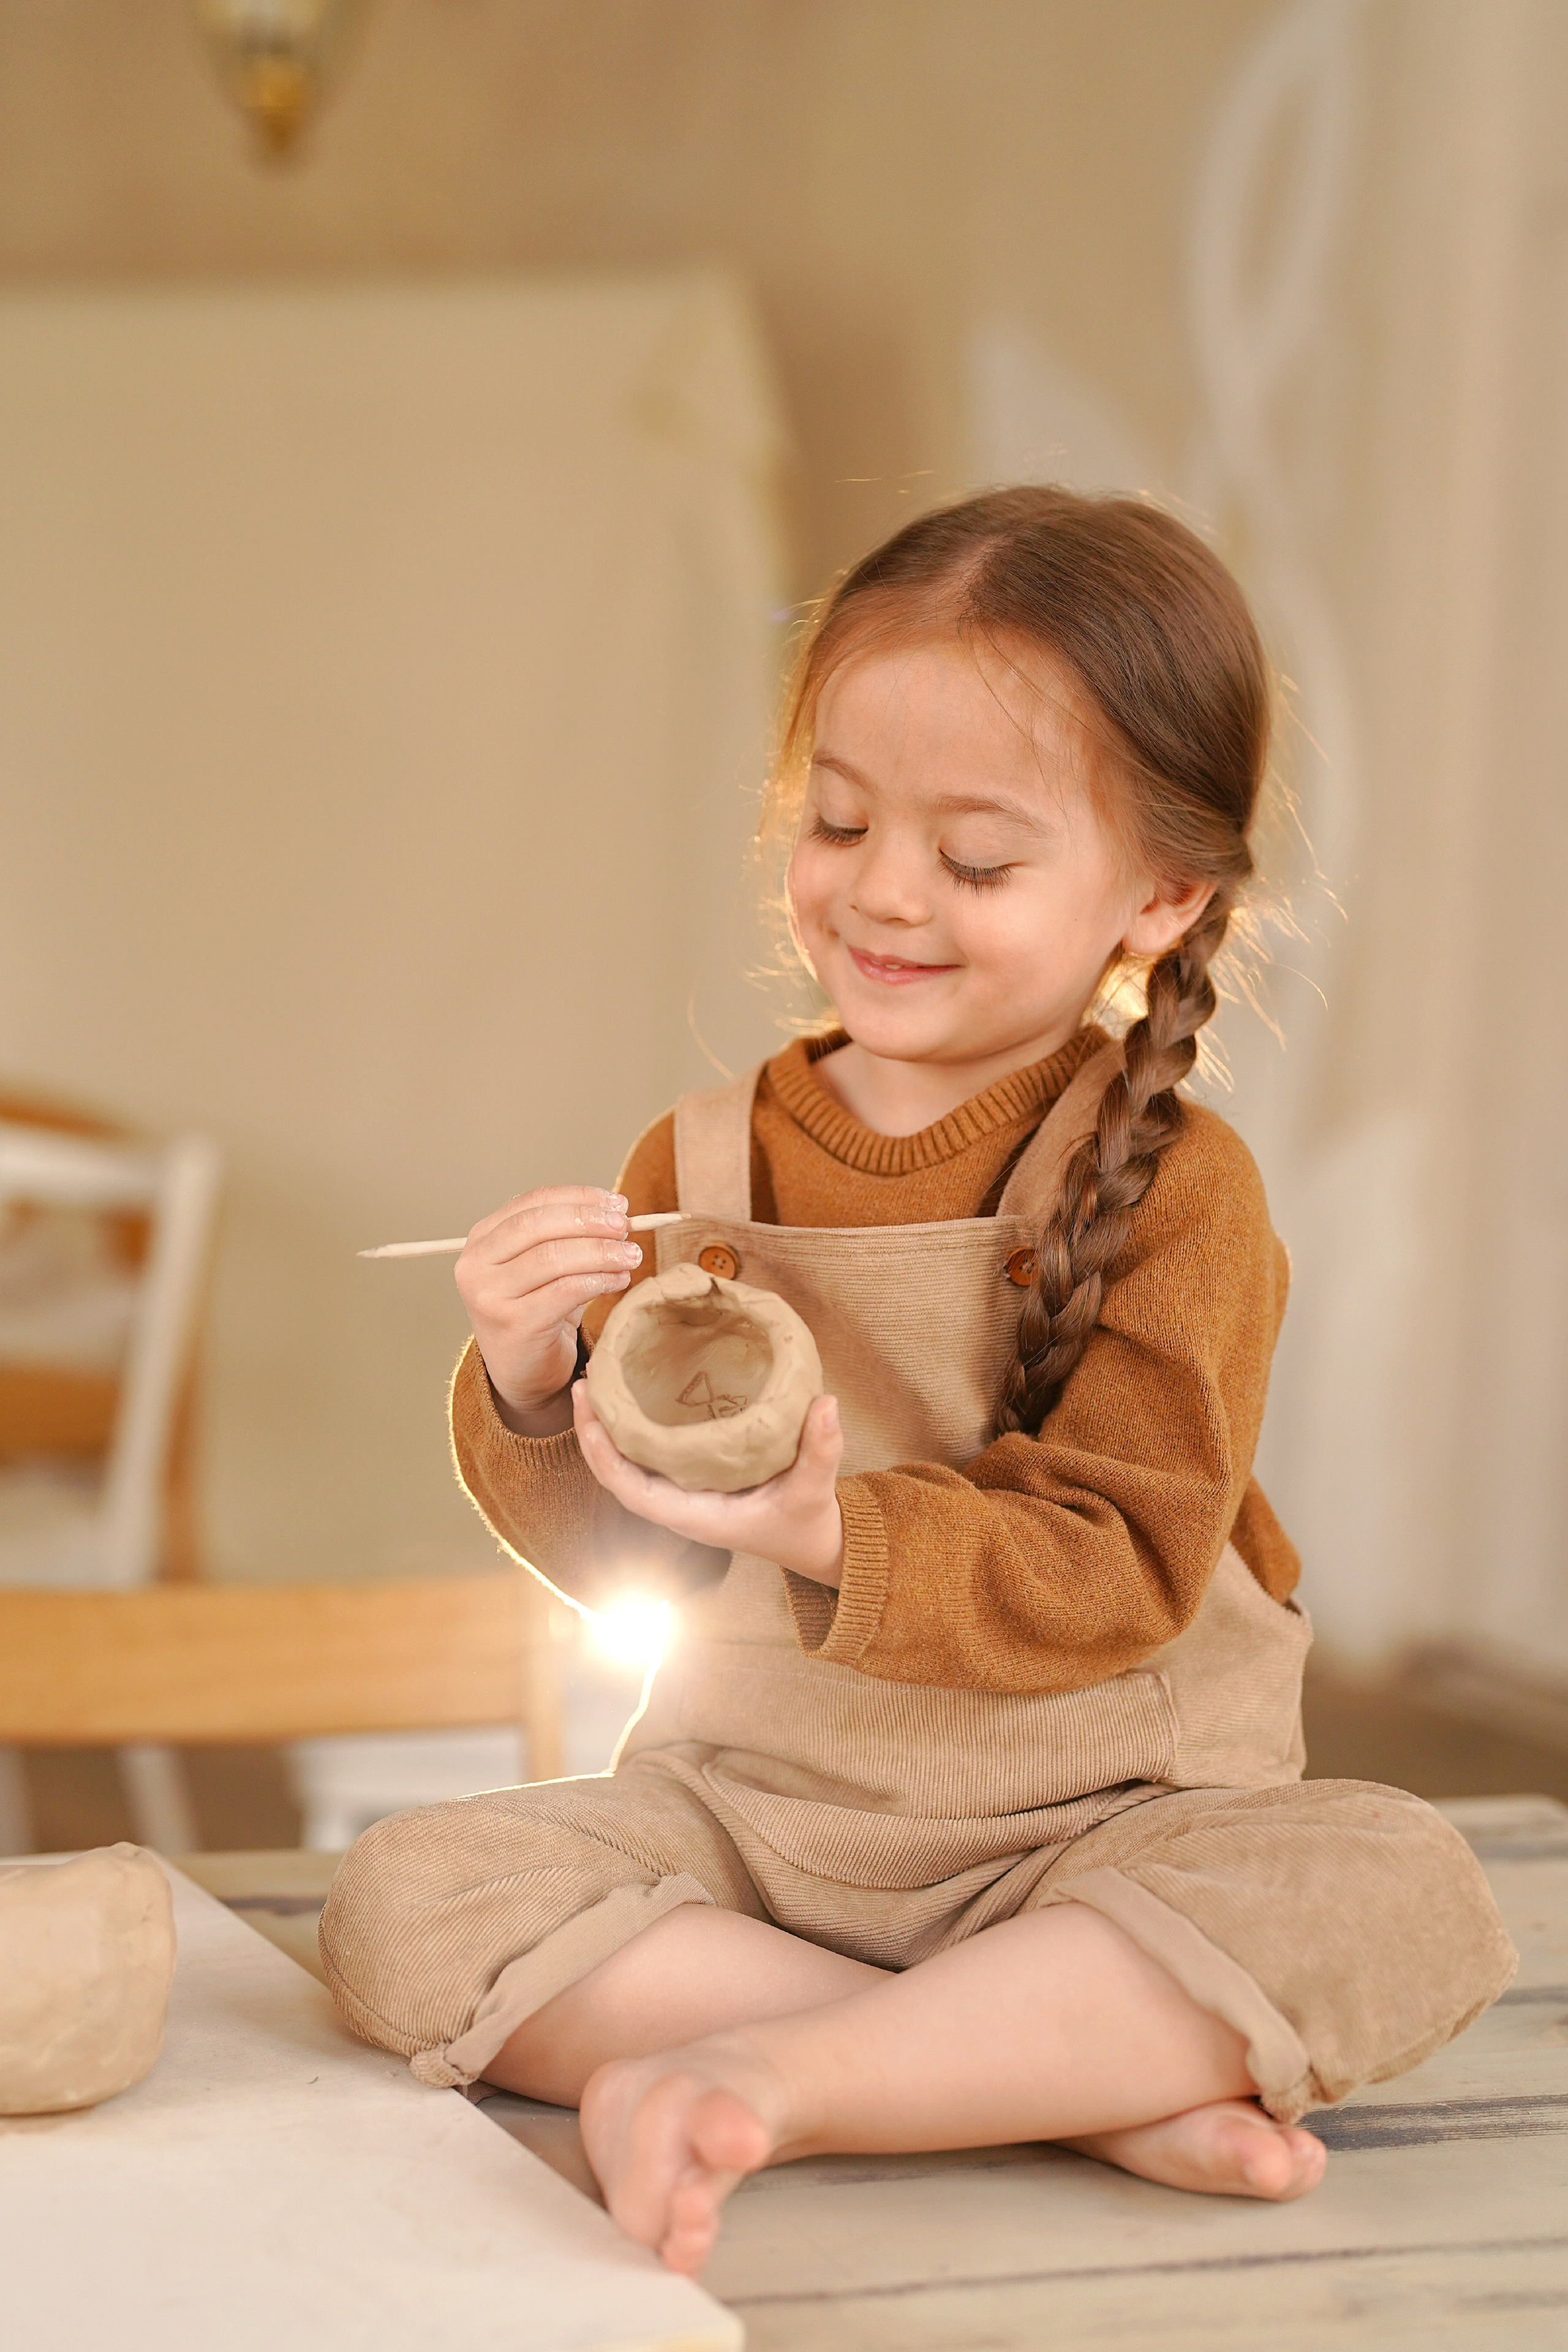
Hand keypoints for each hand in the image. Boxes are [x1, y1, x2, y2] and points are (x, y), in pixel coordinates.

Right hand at [455, 1186, 642, 1433]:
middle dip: (589, 1221)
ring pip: (553, 1257)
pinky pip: (565, 1291)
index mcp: (481, 1239)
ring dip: (601, 1252)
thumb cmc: (537, 1310)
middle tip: (625, 1227)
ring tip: (631, 1256)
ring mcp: (490, 1296)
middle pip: (539, 1225)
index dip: (578, 1197)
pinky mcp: (515, 1324)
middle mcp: (476, 1264)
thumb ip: (568, 1235)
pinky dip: (599, 1281)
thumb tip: (616, 1210)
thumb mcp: (543, 1265)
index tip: (616, 1202)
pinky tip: (619, 1280)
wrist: (522, 1371)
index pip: (532, 1202)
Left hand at [572, 1383, 845, 1584]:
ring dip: (608, 1429)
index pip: (633, 1493)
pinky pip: (649, 1457)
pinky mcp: (692, 1481)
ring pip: (629, 1465)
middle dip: (595, 1432)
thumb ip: (822, 1449)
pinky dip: (632, 1430)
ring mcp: (683, 1495)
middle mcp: (680, 1508)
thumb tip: (825, 1402)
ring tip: (596, 1381)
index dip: (606, 1459)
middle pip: (618, 1474)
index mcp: (696, 1518)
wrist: (815, 1543)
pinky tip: (630, 1396)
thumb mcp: (815, 1488)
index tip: (592, 1420)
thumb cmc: (807, 1524)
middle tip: (585, 1381)